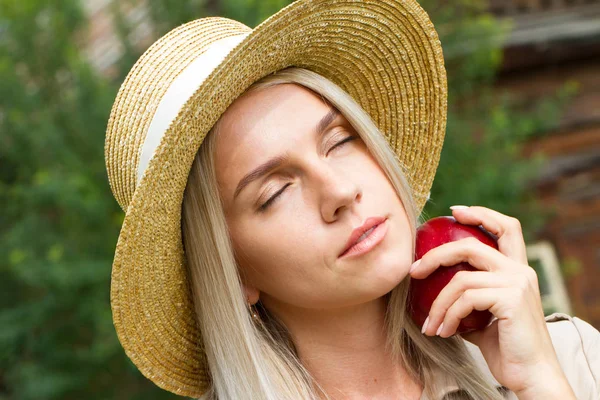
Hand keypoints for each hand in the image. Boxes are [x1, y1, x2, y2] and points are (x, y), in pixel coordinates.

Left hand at [409, 206, 571, 395]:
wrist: (529, 376)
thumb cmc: (505, 348)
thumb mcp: (481, 317)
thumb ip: (466, 297)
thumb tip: (432, 288)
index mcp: (517, 270)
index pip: (507, 227)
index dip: (482, 213)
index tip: (454, 211)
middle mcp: (520, 270)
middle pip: (471, 245)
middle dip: (436, 256)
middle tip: (413, 272)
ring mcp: (517, 282)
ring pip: (460, 279)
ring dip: (437, 305)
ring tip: (430, 326)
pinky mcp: (511, 298)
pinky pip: (464, 299)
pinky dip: (448, 316)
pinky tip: (444, 332)